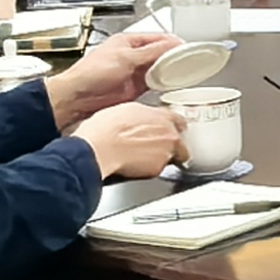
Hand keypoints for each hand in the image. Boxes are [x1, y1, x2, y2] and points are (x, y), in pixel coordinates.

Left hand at [43, 30, 175, 128]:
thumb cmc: (92, 73)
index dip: (173, 42)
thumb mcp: (126, 58)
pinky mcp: (135, 88)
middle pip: (160, 53)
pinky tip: (172, 85)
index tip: (188, 48)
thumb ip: (151, 52)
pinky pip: (154, 83)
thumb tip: (171, 45)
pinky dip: (164, 84)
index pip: (158, 38)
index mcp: (128, 42)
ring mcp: (134, 72)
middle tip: (190, 61)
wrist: (78, 97)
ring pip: (158, 68)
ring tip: (185, 72)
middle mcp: (133, 55)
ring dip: (170, 71)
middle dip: (174, 57)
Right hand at [68, 101, 183, 179]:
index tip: (171, 131)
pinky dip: (149, 168)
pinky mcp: (157, 169)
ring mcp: (165, 153)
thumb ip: (144, 115)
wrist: (99, 148)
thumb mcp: (127, 110)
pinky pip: (158, 169)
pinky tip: (135, 164)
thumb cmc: (106, 128)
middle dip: (170, 145)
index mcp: (162, 116)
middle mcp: (169, 134)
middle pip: (179, 142)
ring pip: (170, 157)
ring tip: (140, 157)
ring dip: (160, 157)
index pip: (179, 121)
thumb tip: (143, 119)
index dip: (173, 127)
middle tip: (153, 147)